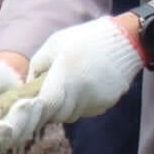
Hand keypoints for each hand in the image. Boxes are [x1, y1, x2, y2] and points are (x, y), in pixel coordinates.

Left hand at [27, 16, 144, 124]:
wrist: (125, 40)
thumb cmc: (84, 39)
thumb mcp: (54, 44)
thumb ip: (38, 65)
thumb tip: (27, 85)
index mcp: (65, 76)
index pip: (46, 106)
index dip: (38, 107)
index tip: (33, 102)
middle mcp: (81, 93)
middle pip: (58, 114)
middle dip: (50, 108)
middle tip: (48, 93)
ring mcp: (95, 100)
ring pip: (72, 114)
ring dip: (65, 106)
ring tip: (68, 86)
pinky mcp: (107, 103)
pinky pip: (86, 110)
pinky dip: (81, 104)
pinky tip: (84, 86)